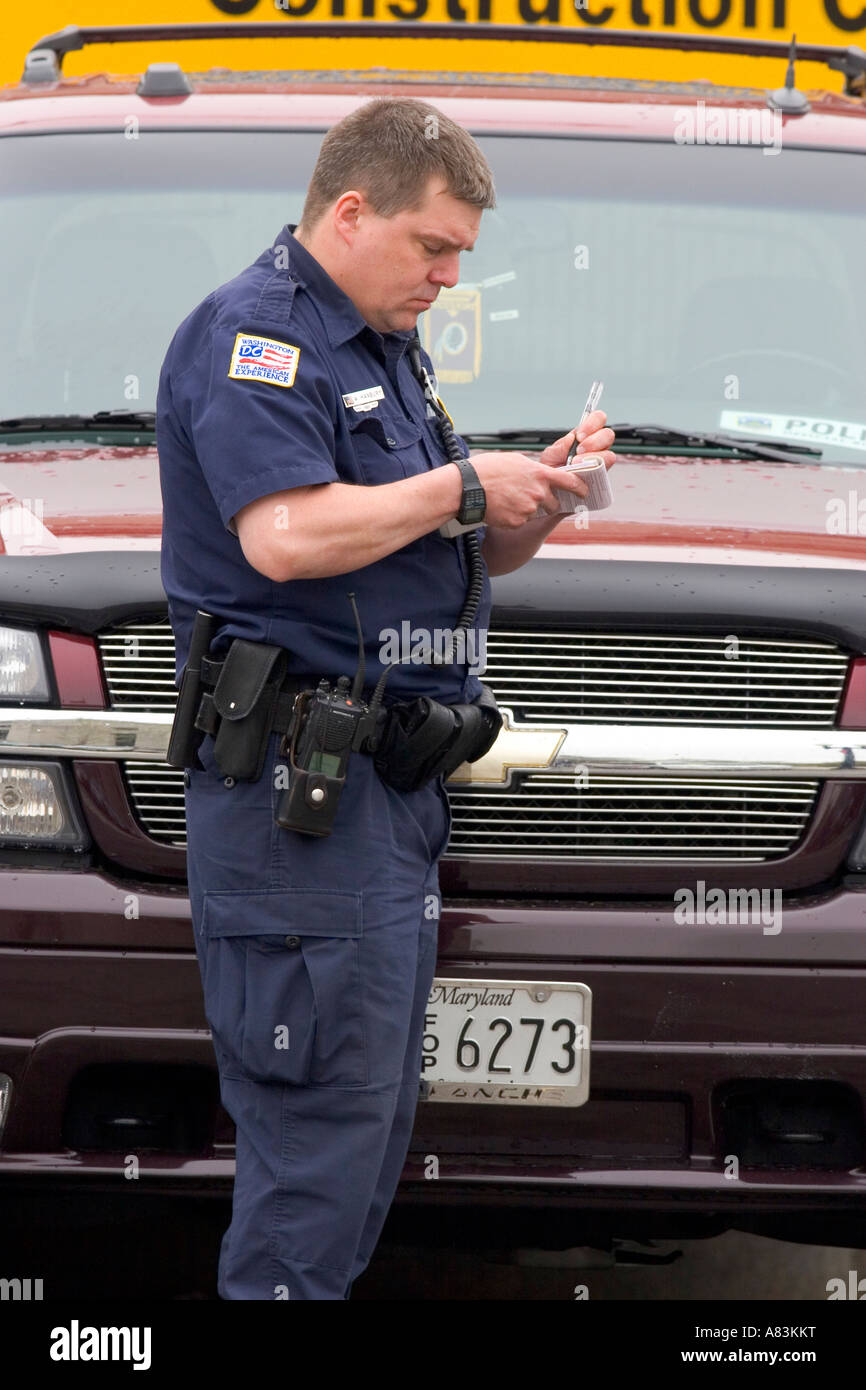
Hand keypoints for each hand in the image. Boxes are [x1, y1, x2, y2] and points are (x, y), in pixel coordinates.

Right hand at [468, 449, 592, 528]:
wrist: (468, 487)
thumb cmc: (488, 470)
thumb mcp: (515, 461)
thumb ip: (534, 470)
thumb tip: (542, 475)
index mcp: (540, 474)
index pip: (570, 482)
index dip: (580, 488)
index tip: (584, 492)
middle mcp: (538, 493)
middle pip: (553, 503)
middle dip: (545, 502)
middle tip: (528, 496)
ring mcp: (529, 509)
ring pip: (536, 512)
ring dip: (527, 509)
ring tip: (508, 499)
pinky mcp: (517, 522)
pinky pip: (521, 521)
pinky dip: (514, 517)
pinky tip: (501, 508)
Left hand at [538, 410, 615, 470]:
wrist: (551, 492)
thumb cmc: (552, 471)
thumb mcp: (550, 456)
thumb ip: (559, 447)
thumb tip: (571, 439)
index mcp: (585, 436)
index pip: (598, 419)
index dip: (592, 423)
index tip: (580, 436)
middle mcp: (596, 447)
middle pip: (608, 434)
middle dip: (594, 442)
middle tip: (579, 451)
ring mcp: (601, 462)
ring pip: (609, 455)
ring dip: (594, 459)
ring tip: (578, 464)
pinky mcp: (601, 477)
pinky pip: (605, 473)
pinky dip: (593, 472)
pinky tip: (582, 474)